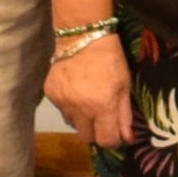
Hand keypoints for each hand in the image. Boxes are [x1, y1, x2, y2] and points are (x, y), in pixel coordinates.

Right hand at [45, 34, 132, 150]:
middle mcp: (80, 108)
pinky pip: (61, 110)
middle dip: (96, 132)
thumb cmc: (110, 60)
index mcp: (103, 106)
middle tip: (101, 118)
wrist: (83, 37)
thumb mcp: (124, 86)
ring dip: (82, 119)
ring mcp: (62, 102)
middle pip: (86, 137)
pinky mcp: (50, 94)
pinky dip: (69, 106)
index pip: (105, 140)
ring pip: (73, 124)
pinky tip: (75, 91)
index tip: (115, 133)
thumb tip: (127, 138)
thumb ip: (124, 115)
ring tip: (87, 101)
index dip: (112, 139)